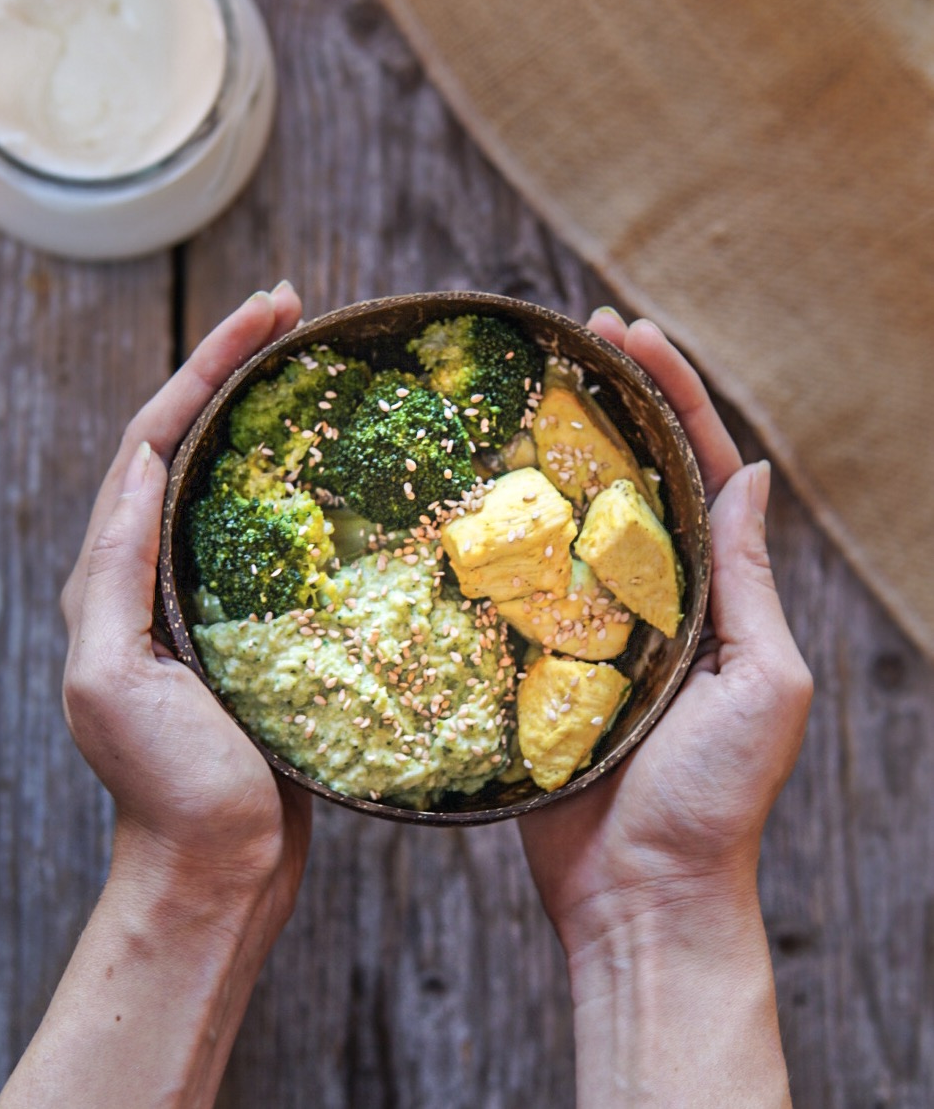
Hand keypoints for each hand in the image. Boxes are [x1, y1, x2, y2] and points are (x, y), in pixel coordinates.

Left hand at [60, 282, 310, 935]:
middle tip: (297, 310)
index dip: (209, 367)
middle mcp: (155, 567)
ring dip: (268, 411)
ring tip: (317, 360)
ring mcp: (208, 589)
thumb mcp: (112, 678)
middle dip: (238, 366)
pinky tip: (342, 462)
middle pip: (195, 438)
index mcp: (114, 572)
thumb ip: (115, 573)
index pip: (158, 438)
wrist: (220, 864)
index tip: (269, 315)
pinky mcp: (260, 617)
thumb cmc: (169, 785)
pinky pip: (277, 529)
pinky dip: (303, 478)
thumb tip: (143, 466)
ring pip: (236, 475)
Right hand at [520, 311, 812, 940]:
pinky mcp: (530, 661)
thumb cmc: (713, 800)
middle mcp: (649, 596)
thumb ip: (751, 583)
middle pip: (629, 476)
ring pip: (566, 521)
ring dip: (546, 452)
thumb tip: (755, 477)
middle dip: (607, 400)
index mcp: (712, 591)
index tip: (629, 334)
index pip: (698, 468)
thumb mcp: (764, 684)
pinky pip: (513, 587)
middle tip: (570, 336)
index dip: (670, 394)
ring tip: (516, 389)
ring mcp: (585, 625)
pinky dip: (496, 535)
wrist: (637, 895)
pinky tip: (467, 492)